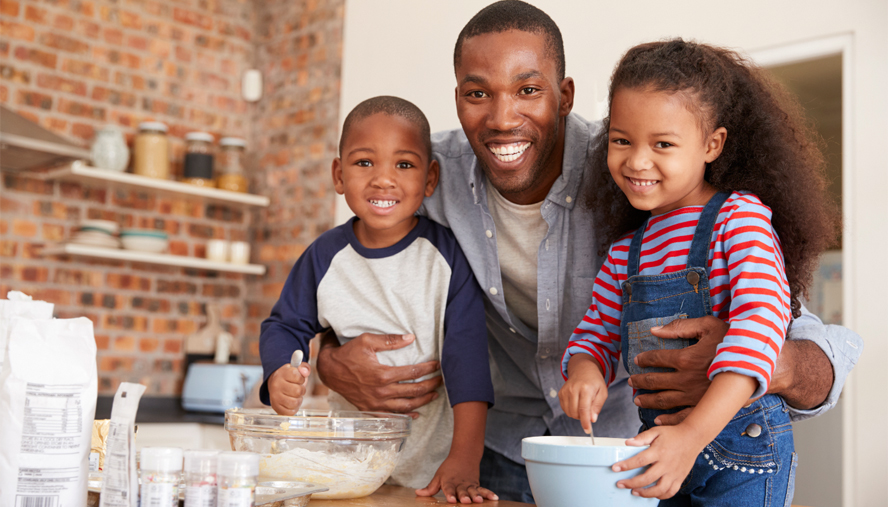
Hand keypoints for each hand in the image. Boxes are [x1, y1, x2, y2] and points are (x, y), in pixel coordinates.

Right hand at [268, 361, 310, 415]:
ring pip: (295, 403)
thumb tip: (305, 372)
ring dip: (298, 400)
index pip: (298, 377)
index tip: (298, 379)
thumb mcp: (296, 369)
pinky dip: (294, 408)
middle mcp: (276, 385)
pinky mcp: (275, 407)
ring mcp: (274, 397)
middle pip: (298, 391)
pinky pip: (290, 412)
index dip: (302, 379)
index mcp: (282, 373)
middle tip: (297, 388)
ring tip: (295, 396)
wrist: (275, 383)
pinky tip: (291, 402)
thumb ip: (304, 368)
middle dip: (301, 390)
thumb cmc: (289, 377)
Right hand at [315, 331, 441, 417]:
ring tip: (434, 395)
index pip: (412, 373)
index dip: (428, 369)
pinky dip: (406, 416)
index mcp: (382, 375)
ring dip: (422, 401)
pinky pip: (392, 416)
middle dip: (430, 385)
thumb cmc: (348, 354)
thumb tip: (411, 338)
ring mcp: (376, 403)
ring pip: (406, 406)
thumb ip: (390, 340)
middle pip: (413, 391)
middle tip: (441, 380)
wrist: (330, 371)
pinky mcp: (370, 409)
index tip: (437, 365)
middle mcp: (381, 392)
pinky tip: (416, 413)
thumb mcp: (367, 341)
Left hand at [415, 456, 497, 503]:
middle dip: (464, 496)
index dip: (449, 494)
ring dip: (476, 496)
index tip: (451, 500)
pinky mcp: (477, 485)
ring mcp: (469, 485)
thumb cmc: (449, 469)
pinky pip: (483, 489)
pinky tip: (495, 498)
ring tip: (479, 501)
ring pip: (473, 490)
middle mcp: (460, 484)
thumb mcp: (438, 477)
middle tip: (466, 501)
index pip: (448, 489)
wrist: (464, 456)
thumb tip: (418, 493)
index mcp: (449, 482)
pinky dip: (489, 493)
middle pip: (462, 491)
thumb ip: (430, 488)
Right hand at [558, 354, 607, 433]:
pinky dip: (571, 410)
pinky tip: (576, 404)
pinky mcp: (561, 393)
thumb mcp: (602, 392)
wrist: (583, 369)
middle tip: (589, 411)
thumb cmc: (594, 381)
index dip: (585, 422)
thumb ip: (597, 406)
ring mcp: (566, 391)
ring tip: (583, 406)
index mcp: (586, 388)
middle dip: (583, 417)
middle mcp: (574, 389)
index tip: (587, 430)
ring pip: (569, 412)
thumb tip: (592, 419)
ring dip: (577, 414)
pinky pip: (565, 409)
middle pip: (575, 413)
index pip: (584, 409)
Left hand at [612, 425, 701, 499]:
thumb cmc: (673, 434)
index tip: (615, 468)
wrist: (693, 437)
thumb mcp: (656, 431)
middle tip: (620, 484)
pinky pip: (671, 492)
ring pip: (659, 489)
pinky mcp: (680, 478)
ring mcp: (674, 473)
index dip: (626, 465)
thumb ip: (641, 438)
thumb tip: (627, 442)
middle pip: (647, 478)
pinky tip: (652, 494)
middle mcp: (666, 464)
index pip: (639, 460)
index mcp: (659, 451)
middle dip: (631, 483)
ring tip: (634, 492)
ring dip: (645, 493)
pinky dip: (661, 496)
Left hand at [628, 316, 727, 424]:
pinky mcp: (705, 407)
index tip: (637, 360)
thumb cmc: (734, 342)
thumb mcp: (708, 326)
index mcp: (686, 358)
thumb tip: (655, 330)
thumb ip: (680, 327)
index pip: (657, 359)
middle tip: (632, 382)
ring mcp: (695, 395)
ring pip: (665, 400)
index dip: (644, 359)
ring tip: (638, 399)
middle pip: (656, 382)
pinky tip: (658, 420)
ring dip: (649, 400)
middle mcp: (687, 379)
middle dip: (641, 382)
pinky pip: (683, 416)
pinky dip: (669, 420)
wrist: (758, 363)